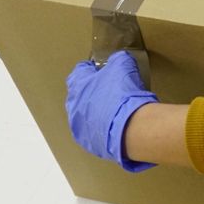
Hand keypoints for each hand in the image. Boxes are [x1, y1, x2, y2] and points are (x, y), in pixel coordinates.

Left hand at [65, 51, 158, 171]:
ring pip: (85, 116)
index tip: (100, 70)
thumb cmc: (122, 94)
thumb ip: (119, 60)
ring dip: (96, 112)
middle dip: (92, 92)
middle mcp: (73, 106)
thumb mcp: (123, 65)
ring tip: (113, 111)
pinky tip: (116, 126)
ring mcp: (79, 127)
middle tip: (108, 91)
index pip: (79, 72)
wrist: (129, 128)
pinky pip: (94, 132)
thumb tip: (120, 60)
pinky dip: (103, 129)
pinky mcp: (89, 143)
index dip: (91, 69)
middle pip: (79, 95)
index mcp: (78, 85)